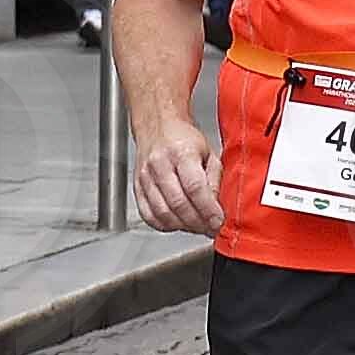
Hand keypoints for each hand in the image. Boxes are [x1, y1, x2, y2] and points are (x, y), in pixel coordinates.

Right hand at [132, 120, 222, 235]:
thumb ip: (215, 180)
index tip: (218, 221)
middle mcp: (159, 164)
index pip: (194, 187)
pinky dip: (165, 225)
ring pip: (162, 213)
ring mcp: (145, 177)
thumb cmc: (184, 139)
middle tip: (211, 228)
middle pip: (178, 203)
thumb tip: (217, 209)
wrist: (157, 126)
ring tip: (197, 227)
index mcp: (181, 152)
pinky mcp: (136, 187)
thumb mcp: (209, 154)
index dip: (208, 209)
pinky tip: (178, 223)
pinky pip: (148, 215)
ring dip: (183, 226)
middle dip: (198, 222)